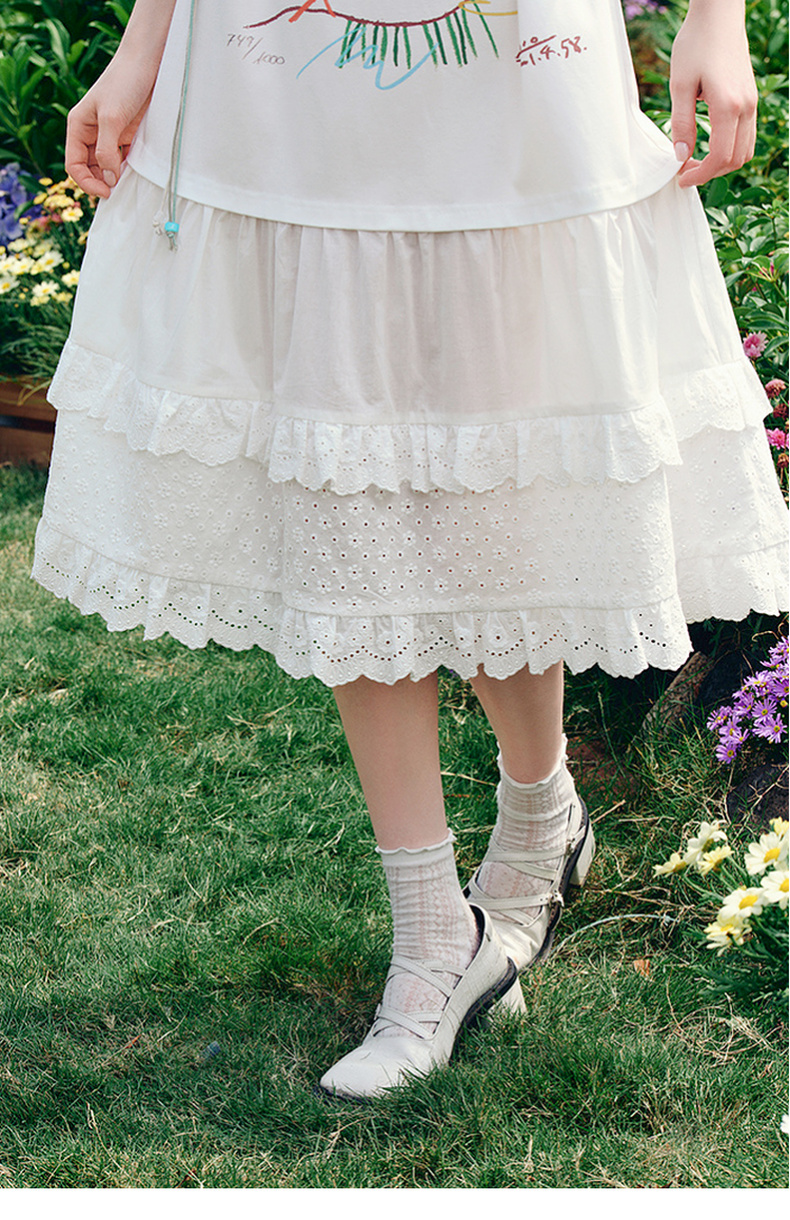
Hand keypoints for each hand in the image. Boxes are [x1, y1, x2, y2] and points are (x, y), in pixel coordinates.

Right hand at [65, 50, 159, 197]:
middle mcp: (91, 132)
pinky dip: (128, 169)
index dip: (87, 182)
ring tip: (129, 183)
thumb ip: (107, 151)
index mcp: (78, 127)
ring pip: (107, 166)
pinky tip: (138, 173)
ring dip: (116, 177)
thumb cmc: (124, 83)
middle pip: (90, 168)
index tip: (107, 192)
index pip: (74, 165)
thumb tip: (109, 179)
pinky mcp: (127, 134)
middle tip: (119, 191)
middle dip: (102, 182)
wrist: (147, 62)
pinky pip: (124, 159)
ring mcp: (110, 134)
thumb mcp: (112, 118)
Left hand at [669, 0, 757, 187]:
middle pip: (735, 159)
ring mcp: (752, 103)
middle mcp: (746, 107)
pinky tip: (708, 145)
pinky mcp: (750, 99)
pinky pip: (746, 136)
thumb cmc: (696, 44)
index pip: (720, 157)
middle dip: (710, 173)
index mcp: (728, 106)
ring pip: (744, 151)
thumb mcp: (679, 85)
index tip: (681, 179)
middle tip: (684, 171)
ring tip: (695, 161)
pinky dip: (730, 149)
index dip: (701, 175)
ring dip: (722, 163)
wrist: (718, 16)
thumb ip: (681, 123)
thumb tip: (680, 155)